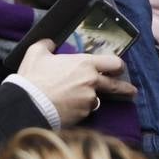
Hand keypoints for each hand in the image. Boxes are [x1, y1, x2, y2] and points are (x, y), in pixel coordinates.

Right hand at [17, 39, 134, 127]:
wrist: (27, 104)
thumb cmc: (33, 77)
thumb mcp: (36, 53)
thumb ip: (46, 45)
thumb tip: (50, 42)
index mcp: (85, 64)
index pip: (113, 63)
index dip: (118, 66)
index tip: (119, 69)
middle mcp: (92, 82)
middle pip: (116, 86)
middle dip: (125, 89)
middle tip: (131, 91)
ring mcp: (89, 100)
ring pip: (95, 100)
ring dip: (89, 99)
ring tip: (73, 99)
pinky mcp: (83, 115)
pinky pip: (84, 111)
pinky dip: (78, 109)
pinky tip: (66, 108)